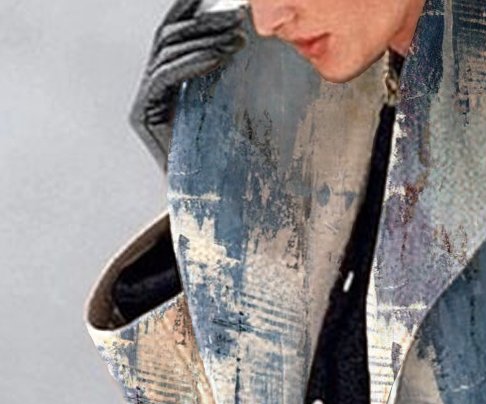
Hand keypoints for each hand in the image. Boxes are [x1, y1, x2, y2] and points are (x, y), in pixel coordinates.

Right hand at [129, 0, 248, 169]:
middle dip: (204, 23)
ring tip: (238, 38)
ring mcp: (142, 100)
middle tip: (237, 17)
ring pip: (168, 52)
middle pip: (171, 38)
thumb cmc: (226, 165)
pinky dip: (194, 62)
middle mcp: (149, 87)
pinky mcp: (141, 115)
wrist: (208, 205)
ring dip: (205, 40)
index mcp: (166, 82)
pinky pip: (167, 76)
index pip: (175, 34)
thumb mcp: (231, 114)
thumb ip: (228, 81)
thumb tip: (248, 42)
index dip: (191, 9)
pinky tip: (220, 58)